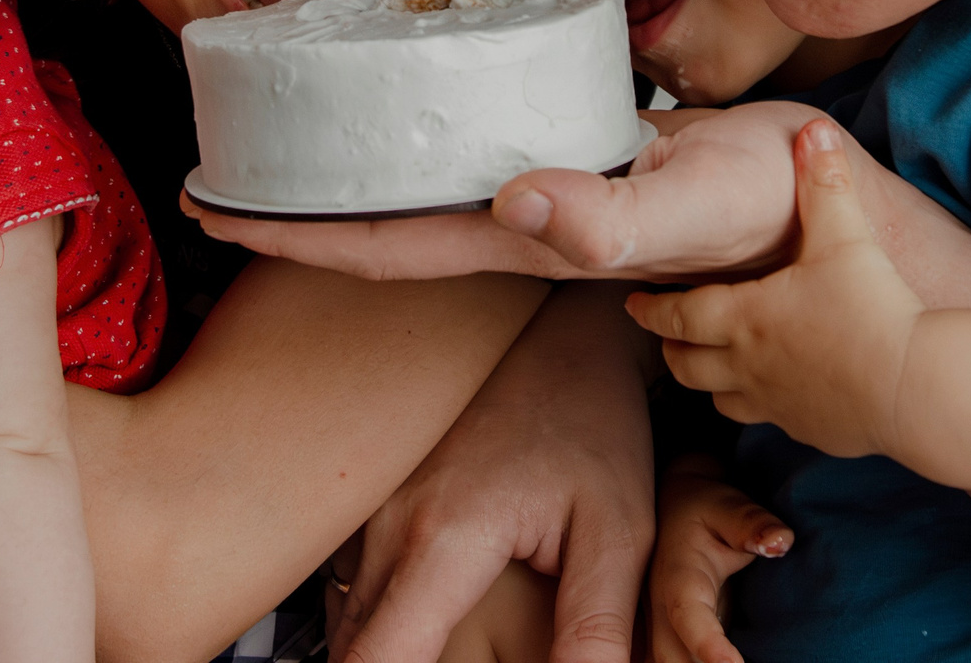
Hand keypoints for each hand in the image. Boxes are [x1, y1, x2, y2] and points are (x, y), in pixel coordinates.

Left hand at [188, 103, 823, 283]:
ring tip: (281, 130)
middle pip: (379, 222)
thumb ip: (610, 217)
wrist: (826, 199)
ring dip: (346, 168)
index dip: (293, 236)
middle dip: (292, 207)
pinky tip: (401, 100)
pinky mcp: (573, 154)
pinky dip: (416, 130)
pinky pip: (468, 148)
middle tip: (212, 168)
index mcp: (527, 241)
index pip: (383, 245)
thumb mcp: (691, 207)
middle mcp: (520, 223)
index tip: (212, 210)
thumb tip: (516, 201)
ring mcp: (545, 193)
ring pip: (418, 187)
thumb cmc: (766, 211)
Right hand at [331, 283, 654, 662]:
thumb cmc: (593, 426)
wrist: (561, 339)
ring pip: (351, 628)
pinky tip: (432, 631)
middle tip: (474, 660)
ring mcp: (373, 516)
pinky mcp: (375, 512)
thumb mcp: (619, 532)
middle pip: (353, 656)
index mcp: (442, 539)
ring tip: (451, 647)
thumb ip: (596, 627)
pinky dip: (385, 627)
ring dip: (388, 654)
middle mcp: (388, 527)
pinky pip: (356, 596)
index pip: (378, 662)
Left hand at [627, 120, 923, 459]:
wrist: (914, 389)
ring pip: (719, 396)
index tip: (635, 300)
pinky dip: (756, 402)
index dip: (651, 307)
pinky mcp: (808, 429)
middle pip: (686, 362)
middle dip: (671, 344)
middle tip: (666, 330)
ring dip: (707, 377)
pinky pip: (766, 419)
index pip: (676, 314)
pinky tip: (773, 389)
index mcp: (744, 317)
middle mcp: (748, 364)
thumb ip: (824, 180)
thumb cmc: (873, 311)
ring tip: (709, 361)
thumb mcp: (844, 235)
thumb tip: (815, 130)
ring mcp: (775, 403)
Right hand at [648, 458, 789, 662]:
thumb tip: (780, 542)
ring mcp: (663, 628)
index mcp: (677, 576)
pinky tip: (728, 662)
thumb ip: (752, 524)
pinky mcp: (673, 639)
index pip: (687, 615)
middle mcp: (662, 609)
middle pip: (670, 657)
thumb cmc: (706, 510)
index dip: (707, 644)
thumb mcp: (729, 507)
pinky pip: (677, 661)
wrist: (674, 512)